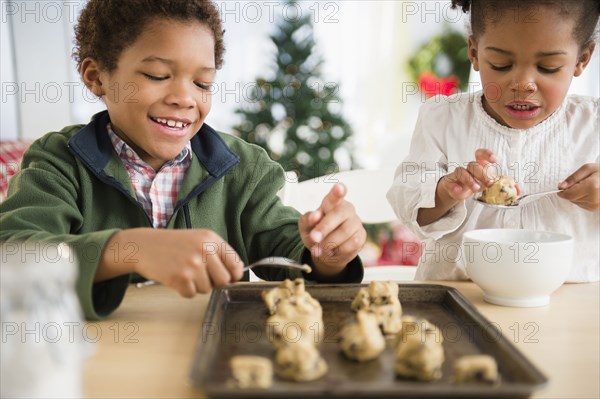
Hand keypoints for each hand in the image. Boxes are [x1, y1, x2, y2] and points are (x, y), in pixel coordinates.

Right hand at [97, 228, 243, 296]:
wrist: (143, 246)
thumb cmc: (173, 245)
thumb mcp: (198, 240)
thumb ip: (217, 254)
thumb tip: (236, 275)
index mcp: (211, 239)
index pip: (235, 264)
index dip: (233, 275)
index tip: (228, 277)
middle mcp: (204, 249)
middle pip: (224, 280)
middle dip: (214, 283)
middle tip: (201, 276)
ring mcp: (192, 264)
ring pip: (207, 289)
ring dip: (196, 286)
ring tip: (184, 272)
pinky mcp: (180, 277)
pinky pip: (191, 294)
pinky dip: (183, 291)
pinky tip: (175, 278)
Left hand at [297, 183, 366, 277]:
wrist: (325, 251)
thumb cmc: (316, 233)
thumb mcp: (305, 227)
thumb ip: (307, 220)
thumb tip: (315, 216)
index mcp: (331, 203)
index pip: (335, 196)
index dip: (338, 191)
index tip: (339, 187)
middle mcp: (346, 209)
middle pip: (339, 214)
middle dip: (324, 227)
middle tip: (313, 238)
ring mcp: (355, 222)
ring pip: (345, 231)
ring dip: (329, 242)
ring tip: (319, 249)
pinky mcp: (361, 236)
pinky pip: (352, 244)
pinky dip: (338, 250)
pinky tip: (332, 250)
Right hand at [417, 148, 505, 225]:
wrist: (455, 191)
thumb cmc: (474, 184)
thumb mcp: (487, 184)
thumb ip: (502, 185)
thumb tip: (517, 188)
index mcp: (478, 166)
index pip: (480, 154)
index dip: (486, 154)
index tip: (494, 160)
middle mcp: (468, 169)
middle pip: (473, 164)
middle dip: (482, 173)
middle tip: (489, 183)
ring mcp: (457, 175)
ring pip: (461, 171)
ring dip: (469, 180)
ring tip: (476, 189)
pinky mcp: (449, 184)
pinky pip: (450, 183)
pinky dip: (454, 188)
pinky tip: (458, 192)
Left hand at [558, 163, 599, 210]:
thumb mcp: (588, 169)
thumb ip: (573, 177)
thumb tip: (561, 186)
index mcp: (592, 187)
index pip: (569, 195)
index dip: (562, 191)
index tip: (561, 186)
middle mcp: (594, 198)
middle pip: (571, 198)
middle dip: (570, 191)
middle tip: (580, 183)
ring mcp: (595, 205)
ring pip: (575, 202)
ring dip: (576, 195)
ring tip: (586, 187)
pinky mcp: (595, 208)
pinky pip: (580, 204)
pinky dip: (581, 198)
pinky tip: (589, 192)